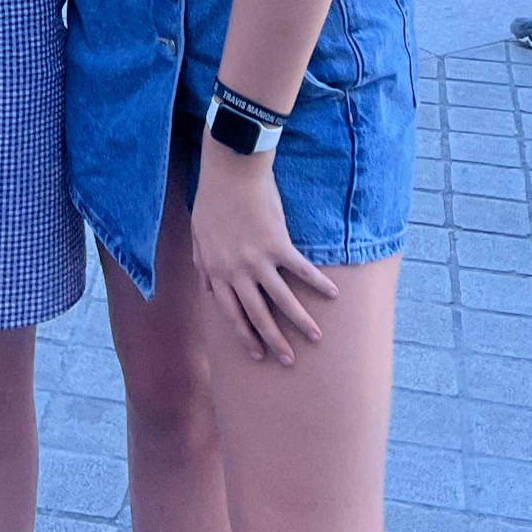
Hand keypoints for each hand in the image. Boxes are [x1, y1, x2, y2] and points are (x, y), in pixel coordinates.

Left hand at [190, 138, 337, 365]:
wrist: (230, 171)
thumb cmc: (212, 199)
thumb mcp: (198, 234)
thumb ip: (201, 264)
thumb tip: (206, 288)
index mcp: (216, 271)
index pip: (231, 313)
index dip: (244, 336)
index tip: (256, 354)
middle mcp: (236, 271)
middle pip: (257, 315)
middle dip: (273, 340)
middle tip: (288, 360)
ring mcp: (258, 260)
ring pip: (282, 300)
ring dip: (300, 321)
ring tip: (315, 338)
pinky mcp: (278, 244)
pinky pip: (302, 270)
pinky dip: (318, 283)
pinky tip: (333, 295)